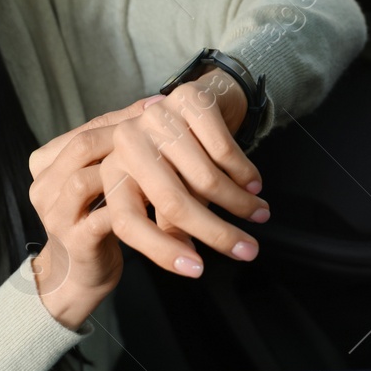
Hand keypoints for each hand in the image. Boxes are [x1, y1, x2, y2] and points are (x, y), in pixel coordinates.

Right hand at [26, 95, 162, 328]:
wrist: (80, 277)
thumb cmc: (99, 220)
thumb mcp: (107, 179)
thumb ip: (123, 146)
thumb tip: (160, 102)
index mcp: (49, 161)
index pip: (92, 127)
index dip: (129, 117)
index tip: (166, 110)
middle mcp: (45, 183)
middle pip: (85, 146)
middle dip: (129, 137)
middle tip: (172, 133)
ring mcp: (55, 212)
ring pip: (91, 180)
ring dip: (134, 174)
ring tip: (168, 169)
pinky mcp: (74, 240)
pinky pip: (107, 219)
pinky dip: (142, 214)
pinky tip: (173, 213)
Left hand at [95, 72, 268, 279]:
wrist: (202, 101)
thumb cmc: (180, 155)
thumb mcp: (164, 190)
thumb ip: (167, 224)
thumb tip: (186, 259)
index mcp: (113, 170)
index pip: (128, 221)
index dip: (161, 251)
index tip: (197, 271)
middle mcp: (128, 142)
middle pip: (173, 202)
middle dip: (216, 233)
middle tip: (246, 251)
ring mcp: (157, 118)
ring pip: (205, 178)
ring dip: (239, 203)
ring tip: (257, 214)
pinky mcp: (189, 100)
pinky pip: (223, 151)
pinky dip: (244, 173)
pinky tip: (254, 184)